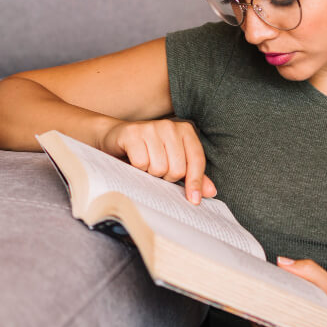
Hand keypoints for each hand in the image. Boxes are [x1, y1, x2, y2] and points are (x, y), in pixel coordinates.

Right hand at [99, 119, 216, 203]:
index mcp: (185, 130)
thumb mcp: (172, 161)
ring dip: (150, 173)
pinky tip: (133, 161)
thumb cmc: (148, 151)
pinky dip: (137, 168)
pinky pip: (141, 163)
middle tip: (157, 170)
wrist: (115, 137)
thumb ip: (192, 175)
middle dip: (166, 177)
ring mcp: (151, 128)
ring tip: (145, 165)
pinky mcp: (133, 133)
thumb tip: (211, 192)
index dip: (195, 182)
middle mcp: (170, 126)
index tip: (194, 200)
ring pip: (159, 168)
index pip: (197, 160)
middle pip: (177, 169)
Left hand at [251, 257, 326, 326]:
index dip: (256, 291)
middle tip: (261, 285)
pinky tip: (274, 316)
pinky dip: (263, 326)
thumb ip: (309, 271)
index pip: (260, 306)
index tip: (256, 279)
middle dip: (258, 299)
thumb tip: (282, 263)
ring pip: (256, 326)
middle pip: (255, 315)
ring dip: (260, 313)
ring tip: (268, 299)